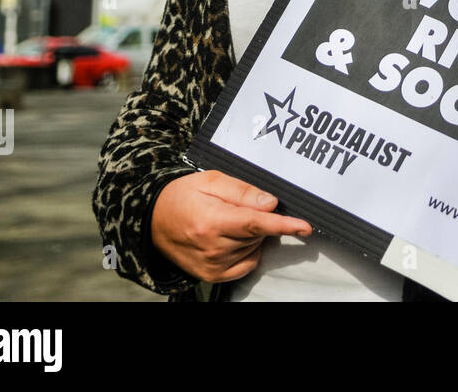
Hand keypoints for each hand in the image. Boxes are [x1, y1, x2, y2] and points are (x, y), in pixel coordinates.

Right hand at [150, 170, 312, 282]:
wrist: (153, 221)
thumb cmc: (183, 196)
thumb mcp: (211, 181)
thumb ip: (243, 191)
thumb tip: (270, 203)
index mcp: (212, 220)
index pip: (256, 223)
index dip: (283, 225)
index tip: (305, 227)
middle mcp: (213, 247)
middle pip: (258, 234)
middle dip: (259, 220)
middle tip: (234, 208)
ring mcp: (212, 265)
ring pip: (255, 248)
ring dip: (251, 236)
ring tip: (226, 222)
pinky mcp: (213, 276)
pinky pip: (248, 263)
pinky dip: (248, 251)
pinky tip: (230, 239)